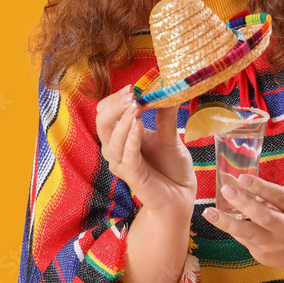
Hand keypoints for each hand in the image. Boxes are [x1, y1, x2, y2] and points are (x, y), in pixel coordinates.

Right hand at [95, 86, 196, 214]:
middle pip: (102, 124)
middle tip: (131, 94)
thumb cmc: (171, 167)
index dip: (115, 99)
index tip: (133, 87)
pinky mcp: (132, 176)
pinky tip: (139, 125)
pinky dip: (131, 138)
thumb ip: (165, 116)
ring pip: (112, 139)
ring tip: (137, 106)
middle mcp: (116, 150)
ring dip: (123, 120)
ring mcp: (122, 164)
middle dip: (115, 106)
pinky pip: (126, 155)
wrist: (181, 196)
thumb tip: (168, 89)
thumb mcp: (170, 136)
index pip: (106, 113)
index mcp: (121, 137)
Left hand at [203, 174, 283, 271]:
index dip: (261, 187)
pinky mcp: (261, 252)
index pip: (279, 196)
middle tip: (227, 190)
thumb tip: (228, 175)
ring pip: (250, 233)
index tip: (242, 178)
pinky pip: (241, 238)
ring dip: (228, 222)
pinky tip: (213, 218)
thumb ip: (258, 189)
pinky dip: (226, 227)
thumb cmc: (283, 213)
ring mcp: (274, 242)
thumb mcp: (279, 199)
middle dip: (246, 204)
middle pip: (266, 218)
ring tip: (210, 212)